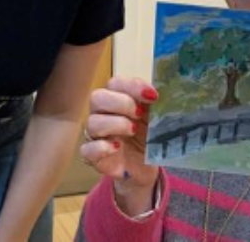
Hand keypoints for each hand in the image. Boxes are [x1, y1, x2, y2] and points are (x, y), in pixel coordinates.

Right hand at [80, 76, 159, 215]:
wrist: (146, 166)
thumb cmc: (148, 135)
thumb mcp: (156, 118)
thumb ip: (157, 104)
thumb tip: (162, 93)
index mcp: (116, 98)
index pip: (115, 83)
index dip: (132, 86)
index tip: (153, 96)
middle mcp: (102, 113)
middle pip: (97, 98)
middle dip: (121, 103)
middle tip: (139, 113)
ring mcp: (95, 135)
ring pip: (92, 123)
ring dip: (115, 124)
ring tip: (133, 130)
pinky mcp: (93, 157)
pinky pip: (87, 149)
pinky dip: (102, 147)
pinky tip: (117, 148)